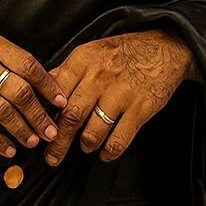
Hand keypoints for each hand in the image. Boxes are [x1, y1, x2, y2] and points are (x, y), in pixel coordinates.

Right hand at [0, 30, 66, 164]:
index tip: (62, 102)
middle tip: (51, 131)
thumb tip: (44, 85)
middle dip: (39, 114)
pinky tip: (7, 149)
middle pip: (19, 91)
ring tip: (32, 141)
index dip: (48, 85)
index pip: (28, 64)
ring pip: (2, 111)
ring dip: (21, 130)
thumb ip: (6, 63)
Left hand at [44, 28, 196, 167]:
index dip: (45, 115)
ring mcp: (121, 94)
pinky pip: (119, 139)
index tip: (40, 131)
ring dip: (85, 145)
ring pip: (93, 131)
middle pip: (71, 117)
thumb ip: (68, 70)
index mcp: (83, 60)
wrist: (165, 49)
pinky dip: (109, 152)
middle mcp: (99, 77)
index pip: (56, 92)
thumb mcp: (92, 50)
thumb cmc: (124, 51)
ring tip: (84, 147)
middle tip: (52, 156)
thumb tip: (44, 86)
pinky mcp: (140, 108)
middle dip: (58, 142)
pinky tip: (105, 153)